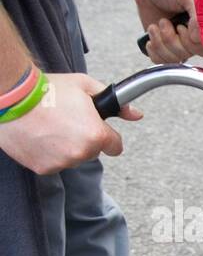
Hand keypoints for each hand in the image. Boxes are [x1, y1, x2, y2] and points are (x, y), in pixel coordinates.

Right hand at [0, 73, 141, 173]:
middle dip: (84, 139)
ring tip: (49, 126)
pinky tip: (39, 136)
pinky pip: (53, 163)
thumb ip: (115, 103)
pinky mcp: (43, 168)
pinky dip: (48, 153)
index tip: (98, 130)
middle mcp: (81, 153)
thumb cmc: (47, 90)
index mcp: (96, 135)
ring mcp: (62, 162)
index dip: (107, 136)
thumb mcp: (85, 87)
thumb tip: (136, 114)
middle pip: (92, 151)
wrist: (11, 97)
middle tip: (66, 120)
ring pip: (72, 158)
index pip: (115, 147)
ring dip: (65, 146)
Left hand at [134, 0, 202, 63]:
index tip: (181, 25)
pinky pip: (161, 62)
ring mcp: (178, 45)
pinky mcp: (163, 48)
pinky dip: (153, 50)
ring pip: (172, 59)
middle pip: (186, 55)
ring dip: (160, 42)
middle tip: (165, 22)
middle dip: (171, 39)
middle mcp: (194, 39)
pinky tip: (151, 37)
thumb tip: (197, 38)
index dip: (190, 42)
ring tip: (156, 25)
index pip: (202, 50)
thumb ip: (198, 16)